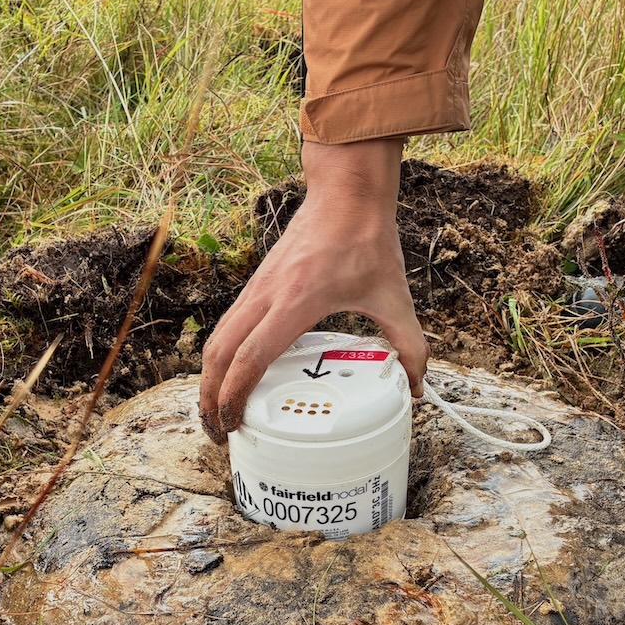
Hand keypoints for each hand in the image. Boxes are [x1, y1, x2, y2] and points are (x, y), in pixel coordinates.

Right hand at [198, 138, 426, 443]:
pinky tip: (232, 374)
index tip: (236, 423)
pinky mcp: (257, 285)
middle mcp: (267, 295)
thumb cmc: (365, 239)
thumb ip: (410, 343)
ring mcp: (257, 288)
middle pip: (219, 353)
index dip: (236, 395)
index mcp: (297, 301)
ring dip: (209, 377)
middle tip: (219, 431)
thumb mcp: (394, 296)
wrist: (345, 193)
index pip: (251, 356)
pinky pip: (227, 325)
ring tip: (216, 411)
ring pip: (217, 338)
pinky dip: (221, 356)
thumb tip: (415, 384)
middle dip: (210, 397)